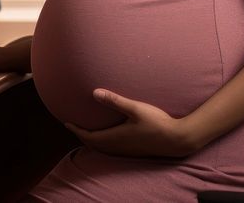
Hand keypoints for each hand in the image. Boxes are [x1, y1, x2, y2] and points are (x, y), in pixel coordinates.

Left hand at [64, 89, 202, 157]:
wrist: (177, 139)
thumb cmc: (157, 123)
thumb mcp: (135, 109)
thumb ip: (115, 101)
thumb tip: (94, 92)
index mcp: (115, 138)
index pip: (89, 137)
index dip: (76, 130)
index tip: (66, 122)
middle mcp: (119, 147)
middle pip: (94, 144)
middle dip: (82, 135)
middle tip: (74, 125)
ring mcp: (127, 150)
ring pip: (103, 147)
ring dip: (93, 139)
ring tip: (88, 129)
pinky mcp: (134, 150)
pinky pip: (112, 148)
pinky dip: (103, 142)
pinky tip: (109, 134)